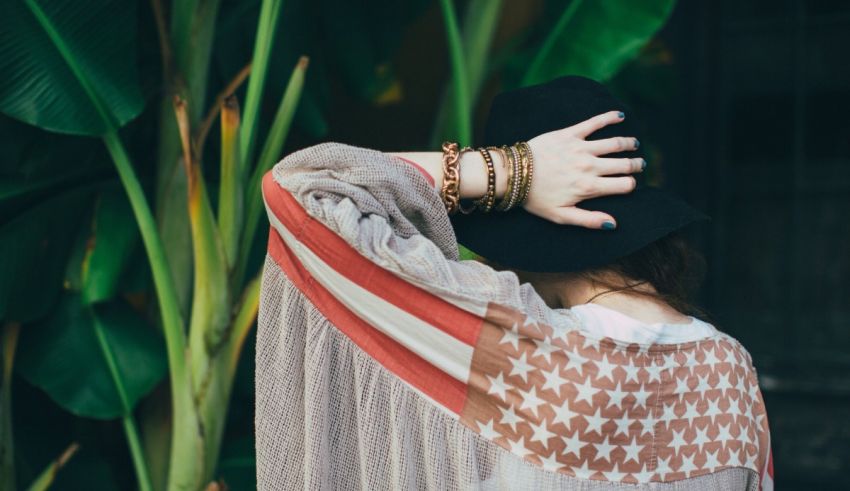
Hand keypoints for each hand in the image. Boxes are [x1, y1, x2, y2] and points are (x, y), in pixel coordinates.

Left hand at [522, 111, 643, 228]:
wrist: (514, 175)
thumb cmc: (536, 199)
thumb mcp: (561, 216)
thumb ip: (589, 220)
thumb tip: (613, 223)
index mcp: (588, 188)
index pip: (624, 185)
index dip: (631, 185)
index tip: (631, 184)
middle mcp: (589, 167)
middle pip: (623, 164)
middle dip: (635, 165)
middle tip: (640, 164)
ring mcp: (580, 148)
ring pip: (614, 143)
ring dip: (628, 143)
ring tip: (634, 144)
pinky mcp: (570, 134)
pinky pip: (594, 123)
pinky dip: (609, 117)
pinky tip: (620, 115)